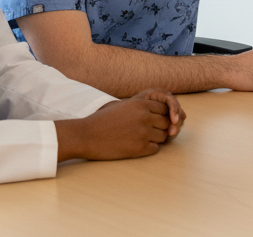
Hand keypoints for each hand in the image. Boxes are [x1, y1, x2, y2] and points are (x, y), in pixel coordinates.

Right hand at [55, 91, 179, 160]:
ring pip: (163, 136)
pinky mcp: (139, 149)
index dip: (159, 116)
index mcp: (141, 104)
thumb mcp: (123, 106)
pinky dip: (148, 148)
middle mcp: (145, 117)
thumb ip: (141, 106)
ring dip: (155, 138)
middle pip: (166, 123)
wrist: (86, 135)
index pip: (164, 109)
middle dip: (159, 127)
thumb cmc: (102, 120)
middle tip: (148, 131)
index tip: (152, 121)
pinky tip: (136, 146)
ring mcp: (143, 133)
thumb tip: (158, 111)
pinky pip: (155, 149)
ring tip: (140, 139)